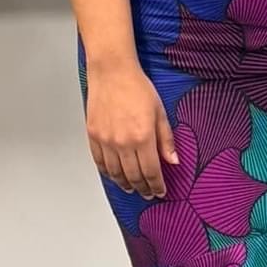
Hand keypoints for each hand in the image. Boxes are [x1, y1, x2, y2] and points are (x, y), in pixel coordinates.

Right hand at [85, 61, 177, 197]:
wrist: (112, 72)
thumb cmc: (137, 88)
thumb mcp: (160, 113)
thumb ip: (166, 140)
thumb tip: (173, 161)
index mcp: (142, 137)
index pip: (151, 171)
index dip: (157, 185)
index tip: (160, 191)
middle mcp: (123, 143)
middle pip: (133, 176)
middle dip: (142, 188)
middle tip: (148, 193)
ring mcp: (106, 141)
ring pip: (115, 173)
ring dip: (125, 184)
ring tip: (132, 188)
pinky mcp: (93, 136)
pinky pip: (100, 162)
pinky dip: (108, 173)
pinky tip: (114, 176)